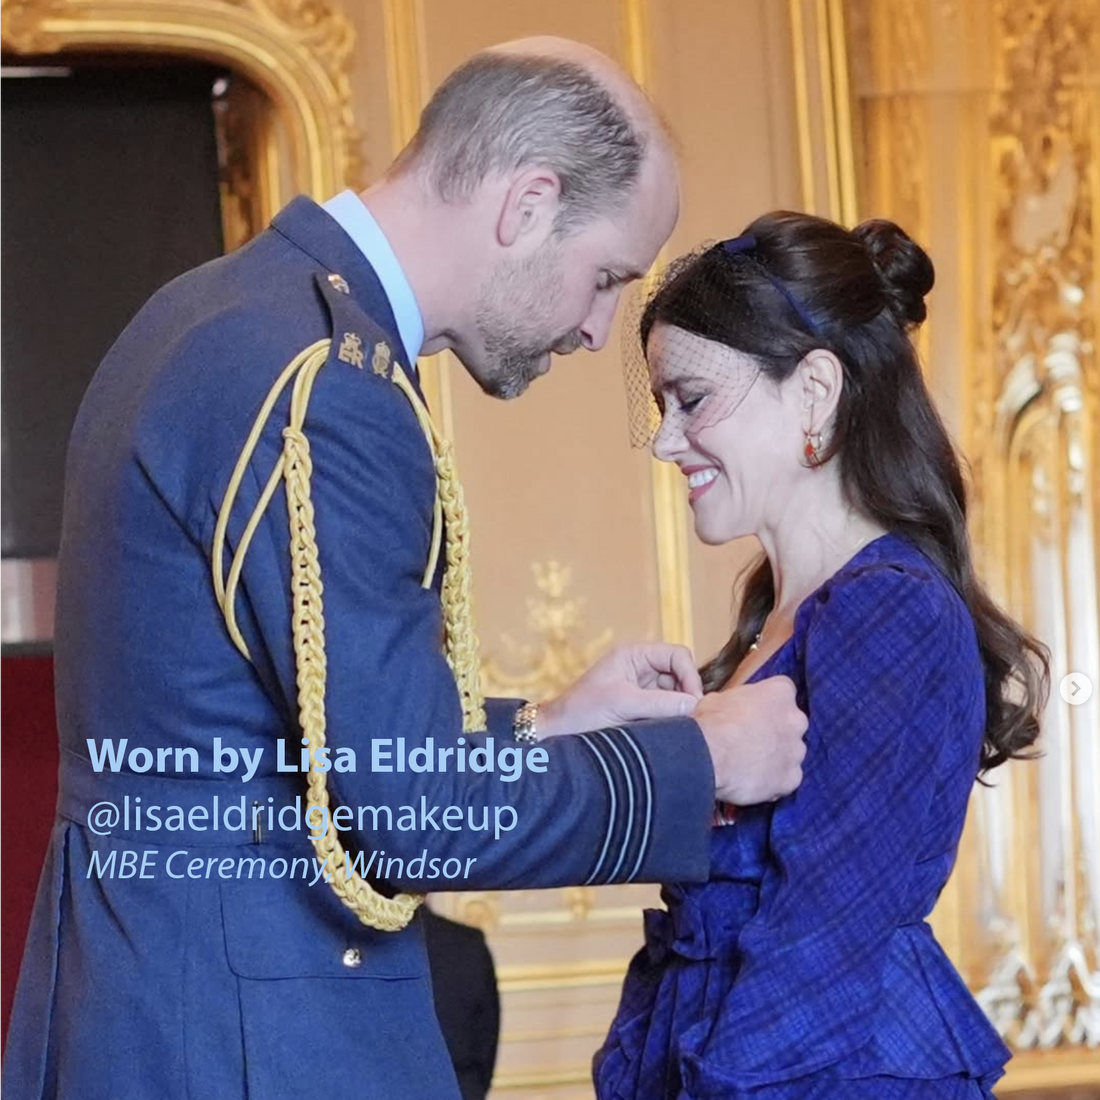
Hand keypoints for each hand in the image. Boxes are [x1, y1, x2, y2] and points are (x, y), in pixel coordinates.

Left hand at [537, 643, 703, 737]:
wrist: (556, 737)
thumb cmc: (581, 713)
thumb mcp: (623, 704)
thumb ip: (661, 703)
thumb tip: (696, 706)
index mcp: (633, 656)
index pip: (677, 656)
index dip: (690, 676)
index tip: (693, 702)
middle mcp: (640, 669)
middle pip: (681, 676)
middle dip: (687, 696)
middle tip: (691, 720)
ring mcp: (641, 691)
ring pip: (676, 696)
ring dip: (680, 712)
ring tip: (678, 729)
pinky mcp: (641, 711)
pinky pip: (667, 712)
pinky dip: (672, 722)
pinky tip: (669, 734)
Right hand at [693, 676, 806, 803]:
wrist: (709, 757)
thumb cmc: (712, 723)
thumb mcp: (718, 699)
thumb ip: (737, 702)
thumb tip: (733, 710)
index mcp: (780, 692)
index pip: (783, 690)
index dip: (767, 702)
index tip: (754, 710)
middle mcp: (796, 720)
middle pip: (791, 723)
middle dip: (776, 730)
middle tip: (752, 738)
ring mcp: (796, 751)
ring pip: (790, 752)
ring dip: (775, 756)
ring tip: (749, 764)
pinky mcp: (792, 778)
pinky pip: (787, 778)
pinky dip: (773, 780)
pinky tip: (752, 780)